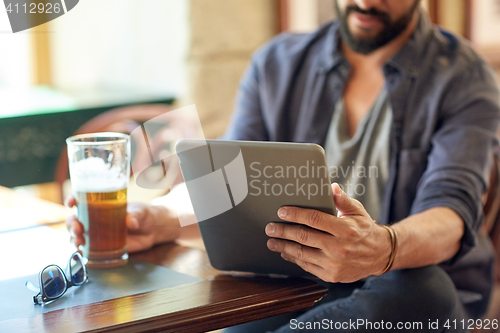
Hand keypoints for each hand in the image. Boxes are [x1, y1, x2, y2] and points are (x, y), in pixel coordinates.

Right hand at [65, 195, 180, 252]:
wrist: (153, 230)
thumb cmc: (145, 215)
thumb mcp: (141, 212)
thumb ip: (135, 216)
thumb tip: (131, 222)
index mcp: (101, 205)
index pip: (82, 200)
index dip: (73, 200)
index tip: (72, 201)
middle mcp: (95, 219)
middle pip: (75, 220)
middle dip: (71, 224)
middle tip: (78, 228)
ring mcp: (98, 234)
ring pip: (78, 236)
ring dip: (73, 239)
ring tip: (79, 242)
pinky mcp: (103, 247)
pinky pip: (88, 250)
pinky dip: (81, 252)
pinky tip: (81, 254)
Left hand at [265, 183, 391, 282]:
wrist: (380, 255)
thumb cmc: (365, 229)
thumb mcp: (357, 211)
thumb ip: (342, 200)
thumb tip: (330, 186)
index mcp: (345, 229)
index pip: (314, 219)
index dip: (296, 214)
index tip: (281, 211)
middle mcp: (339, 248)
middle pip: (303, 237)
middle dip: (283, 231)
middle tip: (269, 227)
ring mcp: (334, 264)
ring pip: (302, 254)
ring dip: (283, 246)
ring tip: (272, 241)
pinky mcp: (331, 275)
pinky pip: (307, 266)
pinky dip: (294, 258)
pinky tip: (286, 252)